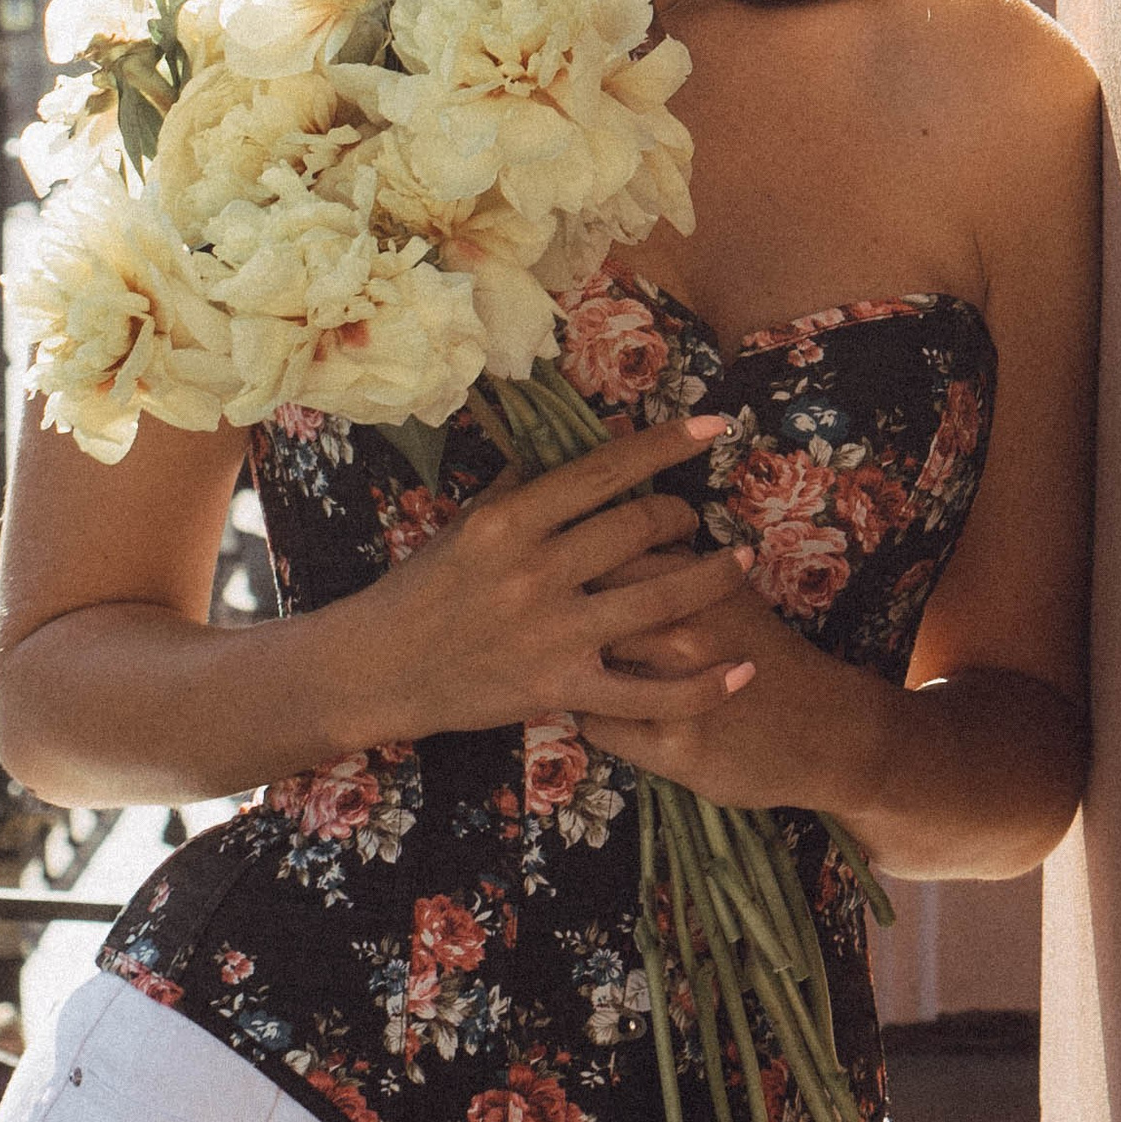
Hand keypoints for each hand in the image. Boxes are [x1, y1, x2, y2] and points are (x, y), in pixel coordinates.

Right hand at [345, 414, 759, 748]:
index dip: (664, 445)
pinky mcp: (561, 690)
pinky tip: (741, 670)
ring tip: (741, 562)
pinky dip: (701, 685)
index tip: (712, 427)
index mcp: (510, 520)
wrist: (379, 668)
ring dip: (712, 577)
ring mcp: (552, 633)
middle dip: (682, 513)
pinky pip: (647, 694)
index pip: (603, 471)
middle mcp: (535, 570)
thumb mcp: (466, 523)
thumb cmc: (424, 588)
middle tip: (696, 515)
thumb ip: (525, 482)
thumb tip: (581, 437)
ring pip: (658, 598)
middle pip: (638, 527)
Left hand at [578, 558, 888, 818]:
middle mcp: (683, 630)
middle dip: (562, 618)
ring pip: (580, 669)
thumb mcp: (729, 596)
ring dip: (570, 669)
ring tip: (575, 671)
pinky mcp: (673, 746)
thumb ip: (674, 571)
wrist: (830, 730)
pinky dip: (592, 718)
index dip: (579, 569)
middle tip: (560, 629)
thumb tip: (607, 540)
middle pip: (583, 609)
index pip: (607, 556)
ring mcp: (674, 690)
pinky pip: (598, 726)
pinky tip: (605, 713)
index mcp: (697, 584)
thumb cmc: (769, 656)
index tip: (573, 582)